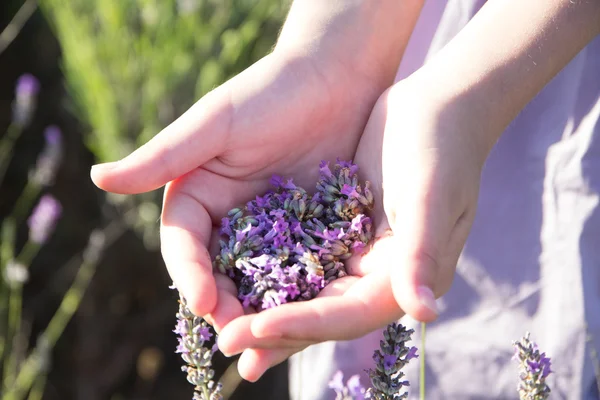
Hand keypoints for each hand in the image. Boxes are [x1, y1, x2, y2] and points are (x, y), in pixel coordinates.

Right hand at [90, 46, 399, 374]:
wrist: (332, 80)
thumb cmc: (270, 93)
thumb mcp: (215, 124)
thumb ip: (163, 157)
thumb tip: (97, 178)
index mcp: (197, 196)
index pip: (184, 243)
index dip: (189, 273)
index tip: (203, 300)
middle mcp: (228, 218)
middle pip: (219, 271)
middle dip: (225, 304)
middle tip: (238, 335)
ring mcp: (269, 229)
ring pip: (257, 278)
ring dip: (260, 310)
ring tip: (268, 341)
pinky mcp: (308, 231)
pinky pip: (301, 268)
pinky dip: (300, 293)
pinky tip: (309, 316)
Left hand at [216, 77, 485, 378]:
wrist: (437, 109)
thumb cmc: (440, 146)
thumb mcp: (430, 195)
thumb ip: (422, 251)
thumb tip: (425, 312)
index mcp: (406, 276)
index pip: (349, 313)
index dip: (304, 324)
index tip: (257, 329)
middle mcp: (381, 277)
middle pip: (323, 315)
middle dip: (276, 331)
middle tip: (228, 343)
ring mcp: (358, 256)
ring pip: (308, 294)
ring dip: (268, 312)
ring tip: (223, 328)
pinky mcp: (339, 233)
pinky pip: (301, 261)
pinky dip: (272, 273)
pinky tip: (238, 279)